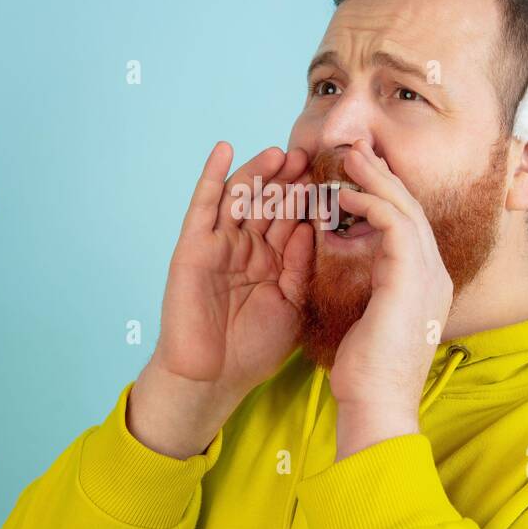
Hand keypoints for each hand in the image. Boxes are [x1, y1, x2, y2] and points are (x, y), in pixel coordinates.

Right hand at [129, 142, 313, 458]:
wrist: (213, 379)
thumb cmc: (253, 348)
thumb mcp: (291, 303)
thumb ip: (300, 265)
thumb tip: (310, 226)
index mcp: (272, 261)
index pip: (292, 219)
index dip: (309, 197)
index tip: (333, 176)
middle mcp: (247, 248)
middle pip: (268, 202)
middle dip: (288, 180)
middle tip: (310, 156)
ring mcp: (219, 244)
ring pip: (240, 197)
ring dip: (258, 172)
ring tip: (279, 153)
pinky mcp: (194, 246)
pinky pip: (203, 206)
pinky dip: (212, 176)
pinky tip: (224, 149)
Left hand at [327, 139, 452, 460]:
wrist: (377, 405)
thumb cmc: (366, 375)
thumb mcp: (372, 322)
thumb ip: (375, 292)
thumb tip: (360, 275)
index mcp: (429, 286)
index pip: (411, 227)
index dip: (386, 197)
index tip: (359, 177)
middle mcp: (435, 275)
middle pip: (413, 209)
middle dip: (384, 176)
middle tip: (357, 150)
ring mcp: (429, 275)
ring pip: (406, 208)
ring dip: (375, 179)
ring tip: (349, 158)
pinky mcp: (411, 278)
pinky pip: (394, 223)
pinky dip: (369, 202)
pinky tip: (342, 194)